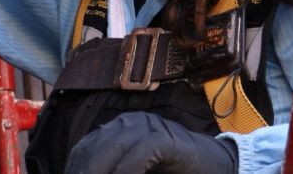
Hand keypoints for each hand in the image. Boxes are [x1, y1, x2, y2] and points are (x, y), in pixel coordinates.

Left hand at [64, 112, 237, 173]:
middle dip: (85, 170)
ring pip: (112, 147)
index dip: (75, 167)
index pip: (85, 147)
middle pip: (94, 147)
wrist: (217, 169)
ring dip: (100, 172)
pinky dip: (127, 171)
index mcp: (119, 130)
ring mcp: (149, 127)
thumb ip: (116, 170)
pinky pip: (141, 153)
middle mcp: (130, 123)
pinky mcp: (166, 138)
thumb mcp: (136, 173)